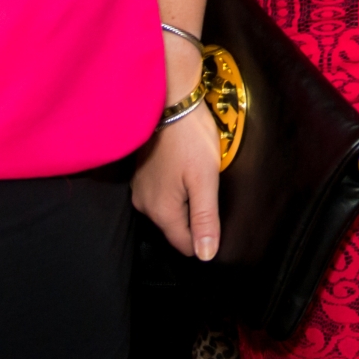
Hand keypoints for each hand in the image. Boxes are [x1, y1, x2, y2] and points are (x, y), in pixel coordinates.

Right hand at [134, 104, 222, 261]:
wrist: (172, 103)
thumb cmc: (191, 140)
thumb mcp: (205, 181)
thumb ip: (205, 219)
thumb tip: (205, 256)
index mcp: (160, 211)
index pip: (184, 244)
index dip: (205, 237)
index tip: (218, 217)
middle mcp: (144, 205)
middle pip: (176, 228)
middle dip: (195, 219)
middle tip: (210, 192)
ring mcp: (140, 189)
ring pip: (168, 212)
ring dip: (185, 203)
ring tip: (199, 181)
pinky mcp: (141, 175)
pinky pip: (161, 196)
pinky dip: (175, 191)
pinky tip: (185, 174)